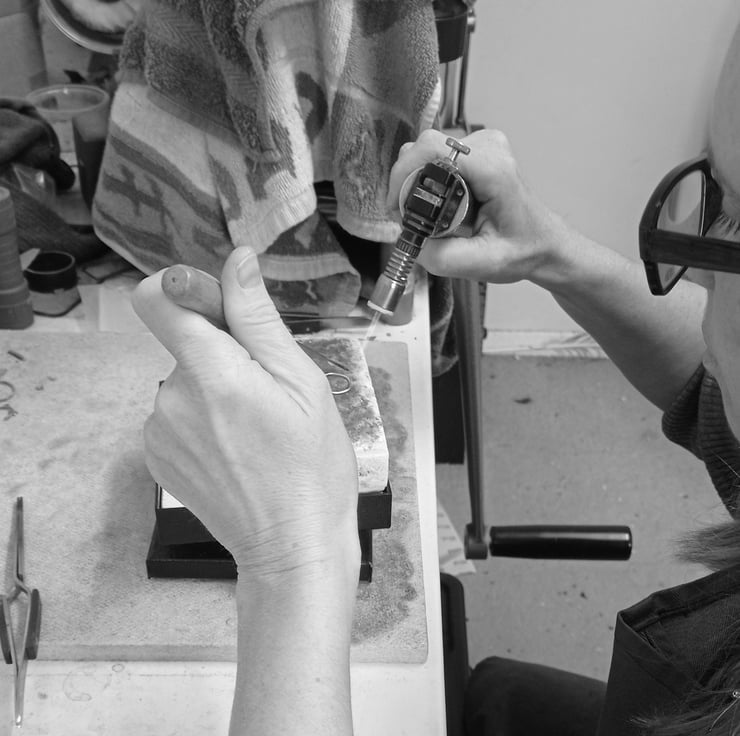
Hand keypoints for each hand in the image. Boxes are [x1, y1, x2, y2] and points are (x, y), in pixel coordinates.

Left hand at [132, 247, 359, 579]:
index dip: (186, 292)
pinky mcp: (156, 458)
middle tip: (266, 394)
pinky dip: (201, 421)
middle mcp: (171, 398)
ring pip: (182, 381)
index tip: (223, 314)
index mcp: (211, 372)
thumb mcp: (303, 382)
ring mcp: (158, 432)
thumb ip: (259, 318)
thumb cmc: (312, 464)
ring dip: (213, 390)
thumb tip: (237, 261)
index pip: (157, 298)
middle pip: (182, 342)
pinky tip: (235, 450)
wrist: (291, 544)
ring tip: (254, 428)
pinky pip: (174, 415)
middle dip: (221, 354)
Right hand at [386, 129, 570, 285]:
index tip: (397, 209)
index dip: (404, 175)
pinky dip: (426, 179)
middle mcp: (487, 146)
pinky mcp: (476, 148)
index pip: (432, 149)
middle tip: (407, 218)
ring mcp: (483, 143)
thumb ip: (442, 258)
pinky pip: (436, 155)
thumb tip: (410, 241)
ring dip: (415, 182)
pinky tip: (435, 204)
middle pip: (425, 147)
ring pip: (427, 150)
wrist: (544, 243)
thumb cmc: (520, 252)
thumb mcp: (482, 265)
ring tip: (423, 215)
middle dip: (406, 183)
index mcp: (493, 169)